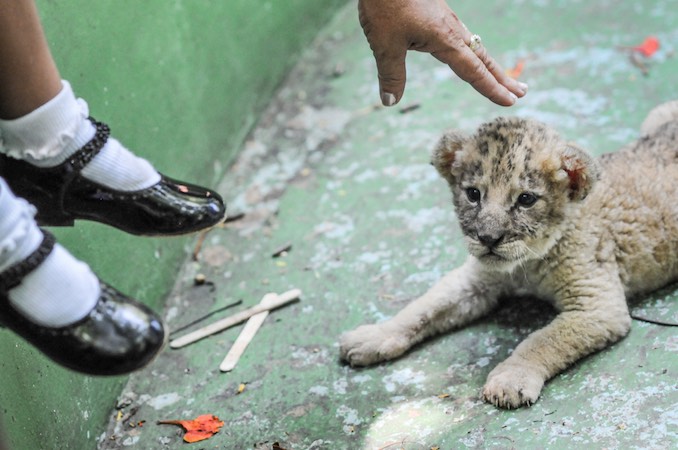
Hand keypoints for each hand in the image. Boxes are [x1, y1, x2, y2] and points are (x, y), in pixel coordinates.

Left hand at [358, 0, 527, 106]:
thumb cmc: (385, 5)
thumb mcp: (384, 45)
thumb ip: (391, 75)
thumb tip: (390, 102)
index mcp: (445, 39)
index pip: (474, 72)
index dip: (492, 90)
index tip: (510, 102)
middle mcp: (451, 29)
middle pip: (484, 59)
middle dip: (502, 77)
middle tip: (522, 91)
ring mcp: (445, 19)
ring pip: (474, 46)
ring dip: (489, 64)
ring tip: (499, 76)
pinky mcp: (436, 13)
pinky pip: (461, 36)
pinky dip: (472, 50)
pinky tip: (466, 51)